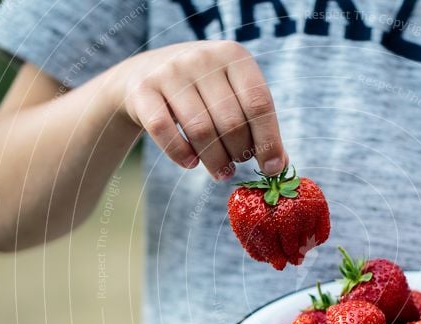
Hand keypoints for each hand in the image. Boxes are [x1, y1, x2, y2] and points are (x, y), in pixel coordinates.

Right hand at [114, 40, 286, 179]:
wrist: (144, 73)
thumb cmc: (202, 91)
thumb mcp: (232, 95)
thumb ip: (257, 124)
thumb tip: (278, 165)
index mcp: (233, 55)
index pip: (259, 103)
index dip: (269, 141)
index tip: (271, 169)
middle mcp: (202, 58)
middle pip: (231, 122)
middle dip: (239, 153)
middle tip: (237, 164)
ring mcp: (170, 71)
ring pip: (200, 131)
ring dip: (215, 161)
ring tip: (221, 171)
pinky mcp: (142, 90)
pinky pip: (166, 133)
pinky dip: (182, 155)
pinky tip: (191, 163)